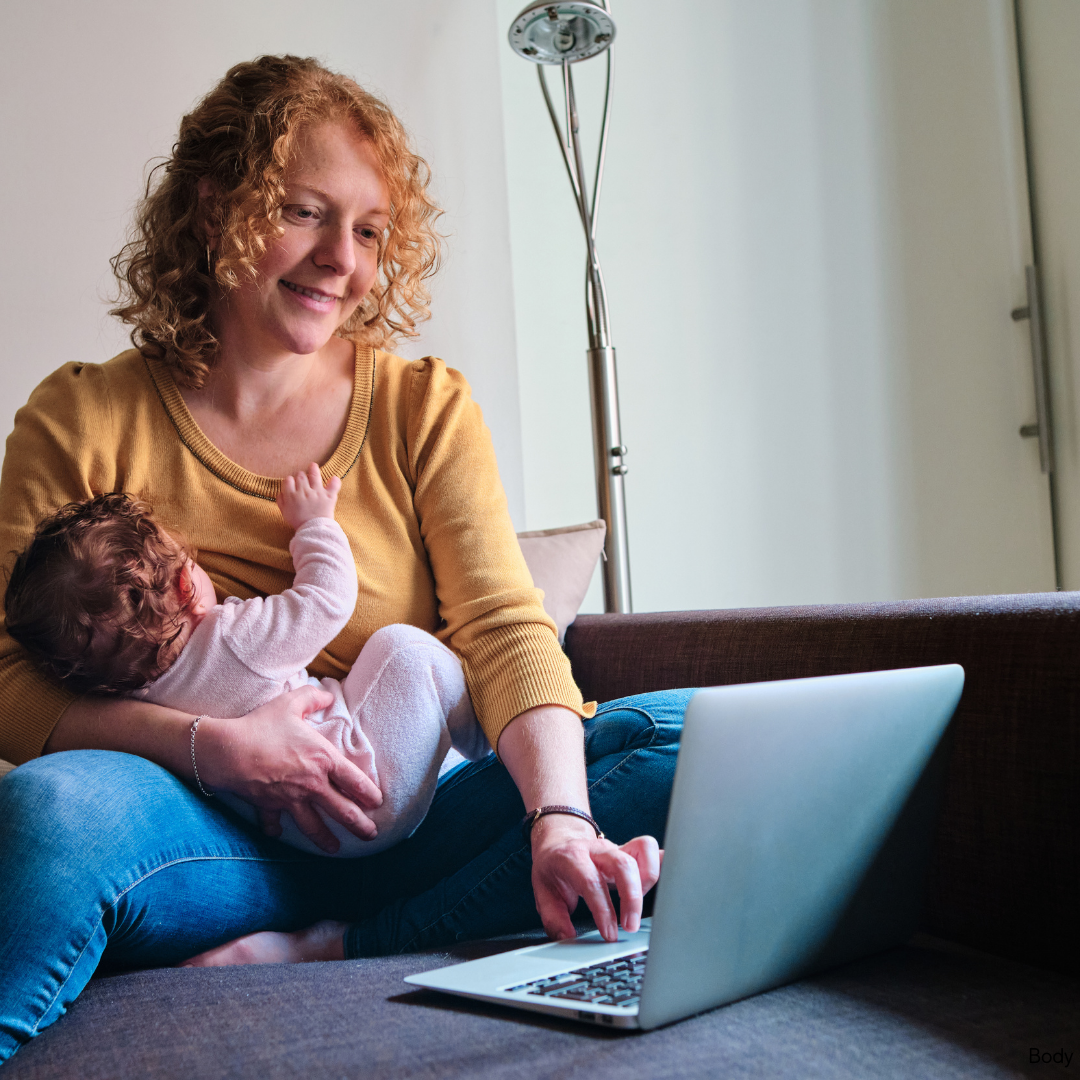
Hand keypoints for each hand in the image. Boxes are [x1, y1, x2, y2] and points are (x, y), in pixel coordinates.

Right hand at [197, 685, 382, 853]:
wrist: (228, 750)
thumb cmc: (262, 726)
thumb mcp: (291, 703)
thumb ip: (313, 697)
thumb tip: (328, 695)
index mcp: (323, 759)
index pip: (354, 780)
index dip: (369, 793)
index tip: (378, 802)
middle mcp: (312, 784)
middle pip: (342, 810)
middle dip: (359, 825)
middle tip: (371, 835)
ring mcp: (291, 799)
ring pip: (313, 826)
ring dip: (325, 839)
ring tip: (336, 849)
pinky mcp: (269, 807)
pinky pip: (274, 822)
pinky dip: (275, 829)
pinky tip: (278, 834)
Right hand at [277, 462, 340, 529]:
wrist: (313, 531)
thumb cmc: (298, 522)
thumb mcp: (284, 513)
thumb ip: (281, 500)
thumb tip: (281, 491)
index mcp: (292, 495)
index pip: (288, 480)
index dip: (290, 480)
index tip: (292, 483)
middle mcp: (304, 491)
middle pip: (300, 476)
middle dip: (300, 476)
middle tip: (303, 480)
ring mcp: (317, 493)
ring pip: (314, 475)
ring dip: (313, 469)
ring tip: (313, 466)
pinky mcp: (329, 496)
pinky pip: (334, 485)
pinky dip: (335, 481)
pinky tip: (333, 479)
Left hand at [529, 815, 662, 941]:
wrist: (559, 839)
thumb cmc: (553, 867)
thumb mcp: (542, 891)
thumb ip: (554, 918)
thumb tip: (568, 938)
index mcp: (572, 858)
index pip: (592, 882)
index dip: (604, 911)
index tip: (610, 935)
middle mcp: (598, 849)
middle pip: (624, 865)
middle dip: (632, 899)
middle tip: (630, 927)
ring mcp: (617, 846)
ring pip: (644, 851)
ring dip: (648, 881)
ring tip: (638, 906)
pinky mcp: (630, 849)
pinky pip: (652, 849)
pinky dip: (662, 864)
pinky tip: (668, 881)